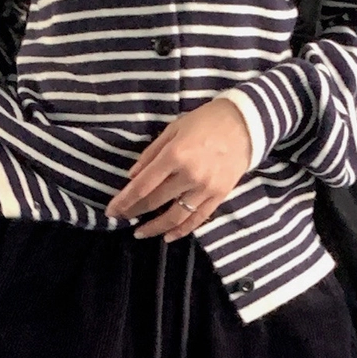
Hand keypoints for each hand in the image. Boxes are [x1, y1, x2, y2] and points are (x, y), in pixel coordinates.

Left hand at [105, 97, 251, 240]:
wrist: (245, 124)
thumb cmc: (206, 121)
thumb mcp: (173, 129)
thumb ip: (151, 154)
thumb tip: (133, 177)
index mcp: (175, 155)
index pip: (143, 185)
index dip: (125, 201)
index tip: (111, 211)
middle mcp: (189, 175)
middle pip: (155, 202)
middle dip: (134, 212)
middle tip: (121, 218)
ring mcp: (205, 188)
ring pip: (175, 216)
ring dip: (155, 228)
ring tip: (140, 233)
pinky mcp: (219, 196)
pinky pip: (197, 219)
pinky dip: (181, 231)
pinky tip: (168, 236)